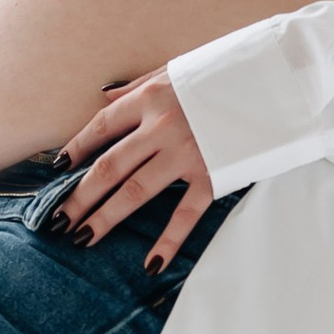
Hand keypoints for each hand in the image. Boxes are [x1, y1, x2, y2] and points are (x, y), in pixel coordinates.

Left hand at [56, 70, 215, 272]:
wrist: (276, 83)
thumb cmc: (221, 74)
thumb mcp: (174, 70)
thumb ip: (137, 86)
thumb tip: (103, 95)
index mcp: (151, 97)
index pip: (102, 125)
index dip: (77, 146)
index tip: (57, 167)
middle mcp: (163, 127)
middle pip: (110, 166)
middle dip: (81, 194)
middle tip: (59, 218)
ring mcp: (187, 154)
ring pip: (135, 191)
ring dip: (105, 217)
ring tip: (82, 237)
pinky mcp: (213, 175)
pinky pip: (185, 214)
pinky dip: (168, 241)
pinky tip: (150, 264)